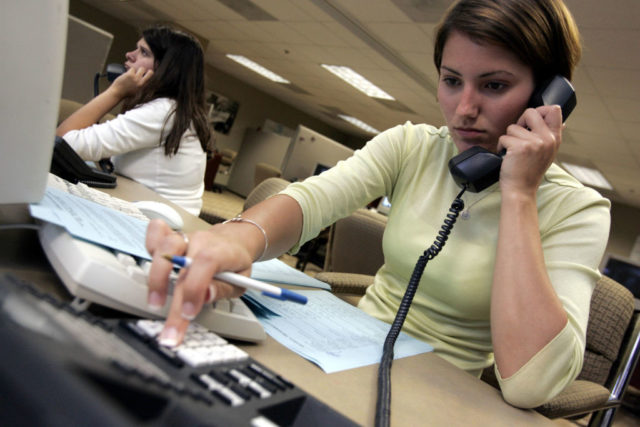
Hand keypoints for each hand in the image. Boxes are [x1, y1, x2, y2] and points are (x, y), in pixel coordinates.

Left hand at [109, 66, 153, 98]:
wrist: (118, 93)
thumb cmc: (126, 93)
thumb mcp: (137, 91)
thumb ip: (141, 85)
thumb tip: (145, 79)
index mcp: (143, 86)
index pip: (151, 77)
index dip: (150, 73)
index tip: (148, 72)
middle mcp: (141, 82)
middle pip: (150, 72)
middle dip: (145, 71)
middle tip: (140, 71)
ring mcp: (136, 78)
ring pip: (141, 68)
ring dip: (136, 70)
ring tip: (131, 75)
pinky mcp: (130, 75)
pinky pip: (132, 69)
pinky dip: (129, 71)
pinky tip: (126, 76)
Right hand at [145, 219, 251, 345]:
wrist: (234, 241)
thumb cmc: (236, 262)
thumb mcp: (241, 280)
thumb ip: (224, 288)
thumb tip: (206, 296)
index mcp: (221, 251)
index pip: (205, 263)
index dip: (194, 289)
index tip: (188, 314)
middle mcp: (200, 241)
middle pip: (178, 260)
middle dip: (170, 296)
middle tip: (169, 327)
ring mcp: (185, 238)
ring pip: (164, 246)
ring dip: (155, 275)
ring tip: (154, 301)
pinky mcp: (172, 238)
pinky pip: (156, 231)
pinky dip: (149, 243)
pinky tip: (149, 260)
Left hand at [497, 104, 562, 195]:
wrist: (521, 190)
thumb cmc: (530, 172)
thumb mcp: (548, 153)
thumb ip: (551, 137)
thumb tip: (564, 123)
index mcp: (555, 139)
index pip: (555, 110)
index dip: (540, 110)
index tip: (531, 121)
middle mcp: (547, 139)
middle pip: (531, 112)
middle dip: (520, 121)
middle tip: (518, 135)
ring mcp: (534, 143)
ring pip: (513, 127)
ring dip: (508, 139)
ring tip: (513, 152)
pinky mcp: (519, 147)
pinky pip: (503, 138)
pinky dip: (501, 147)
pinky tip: (507, 157)